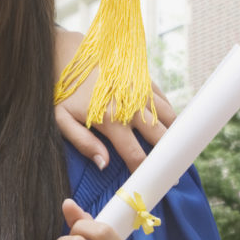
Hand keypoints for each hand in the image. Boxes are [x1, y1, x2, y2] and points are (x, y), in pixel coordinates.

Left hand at [52, 29, 176, 171]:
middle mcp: (131, 106)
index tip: (153, 184)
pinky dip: (169, 116)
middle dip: (168, 158)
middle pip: (161, 138)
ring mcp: (141, 91)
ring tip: (177, 153)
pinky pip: (165, 101)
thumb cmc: (62, 91)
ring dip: (174, 136)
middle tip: (174, 174)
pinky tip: (169, 127)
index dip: (146, 172)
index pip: (136, 155)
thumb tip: (104, 165)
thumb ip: (84, 143)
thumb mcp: (63, 120)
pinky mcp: (145, 79)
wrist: (69, 55)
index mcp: (110, 120)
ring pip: (169, 119)